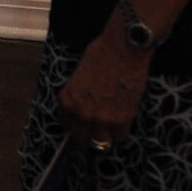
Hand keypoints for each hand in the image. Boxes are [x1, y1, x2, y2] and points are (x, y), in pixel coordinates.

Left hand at [57, 31, 149, 147]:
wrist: (123, 49)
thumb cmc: (101, 54)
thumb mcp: (78, 75)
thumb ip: (78, 95)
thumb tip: (83, 106)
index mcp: (66, 100)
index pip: (67, 126)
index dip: (77, 126)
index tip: (84, 125)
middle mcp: (79, 113)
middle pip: (82, 138)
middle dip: (90, 134)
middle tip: (99, 127)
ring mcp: (99, 119)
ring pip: (101, 142)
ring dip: (107, 134)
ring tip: (113, 122)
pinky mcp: (120, 120)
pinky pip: (120, 137)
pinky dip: (123, 130)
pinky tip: (125, 117)